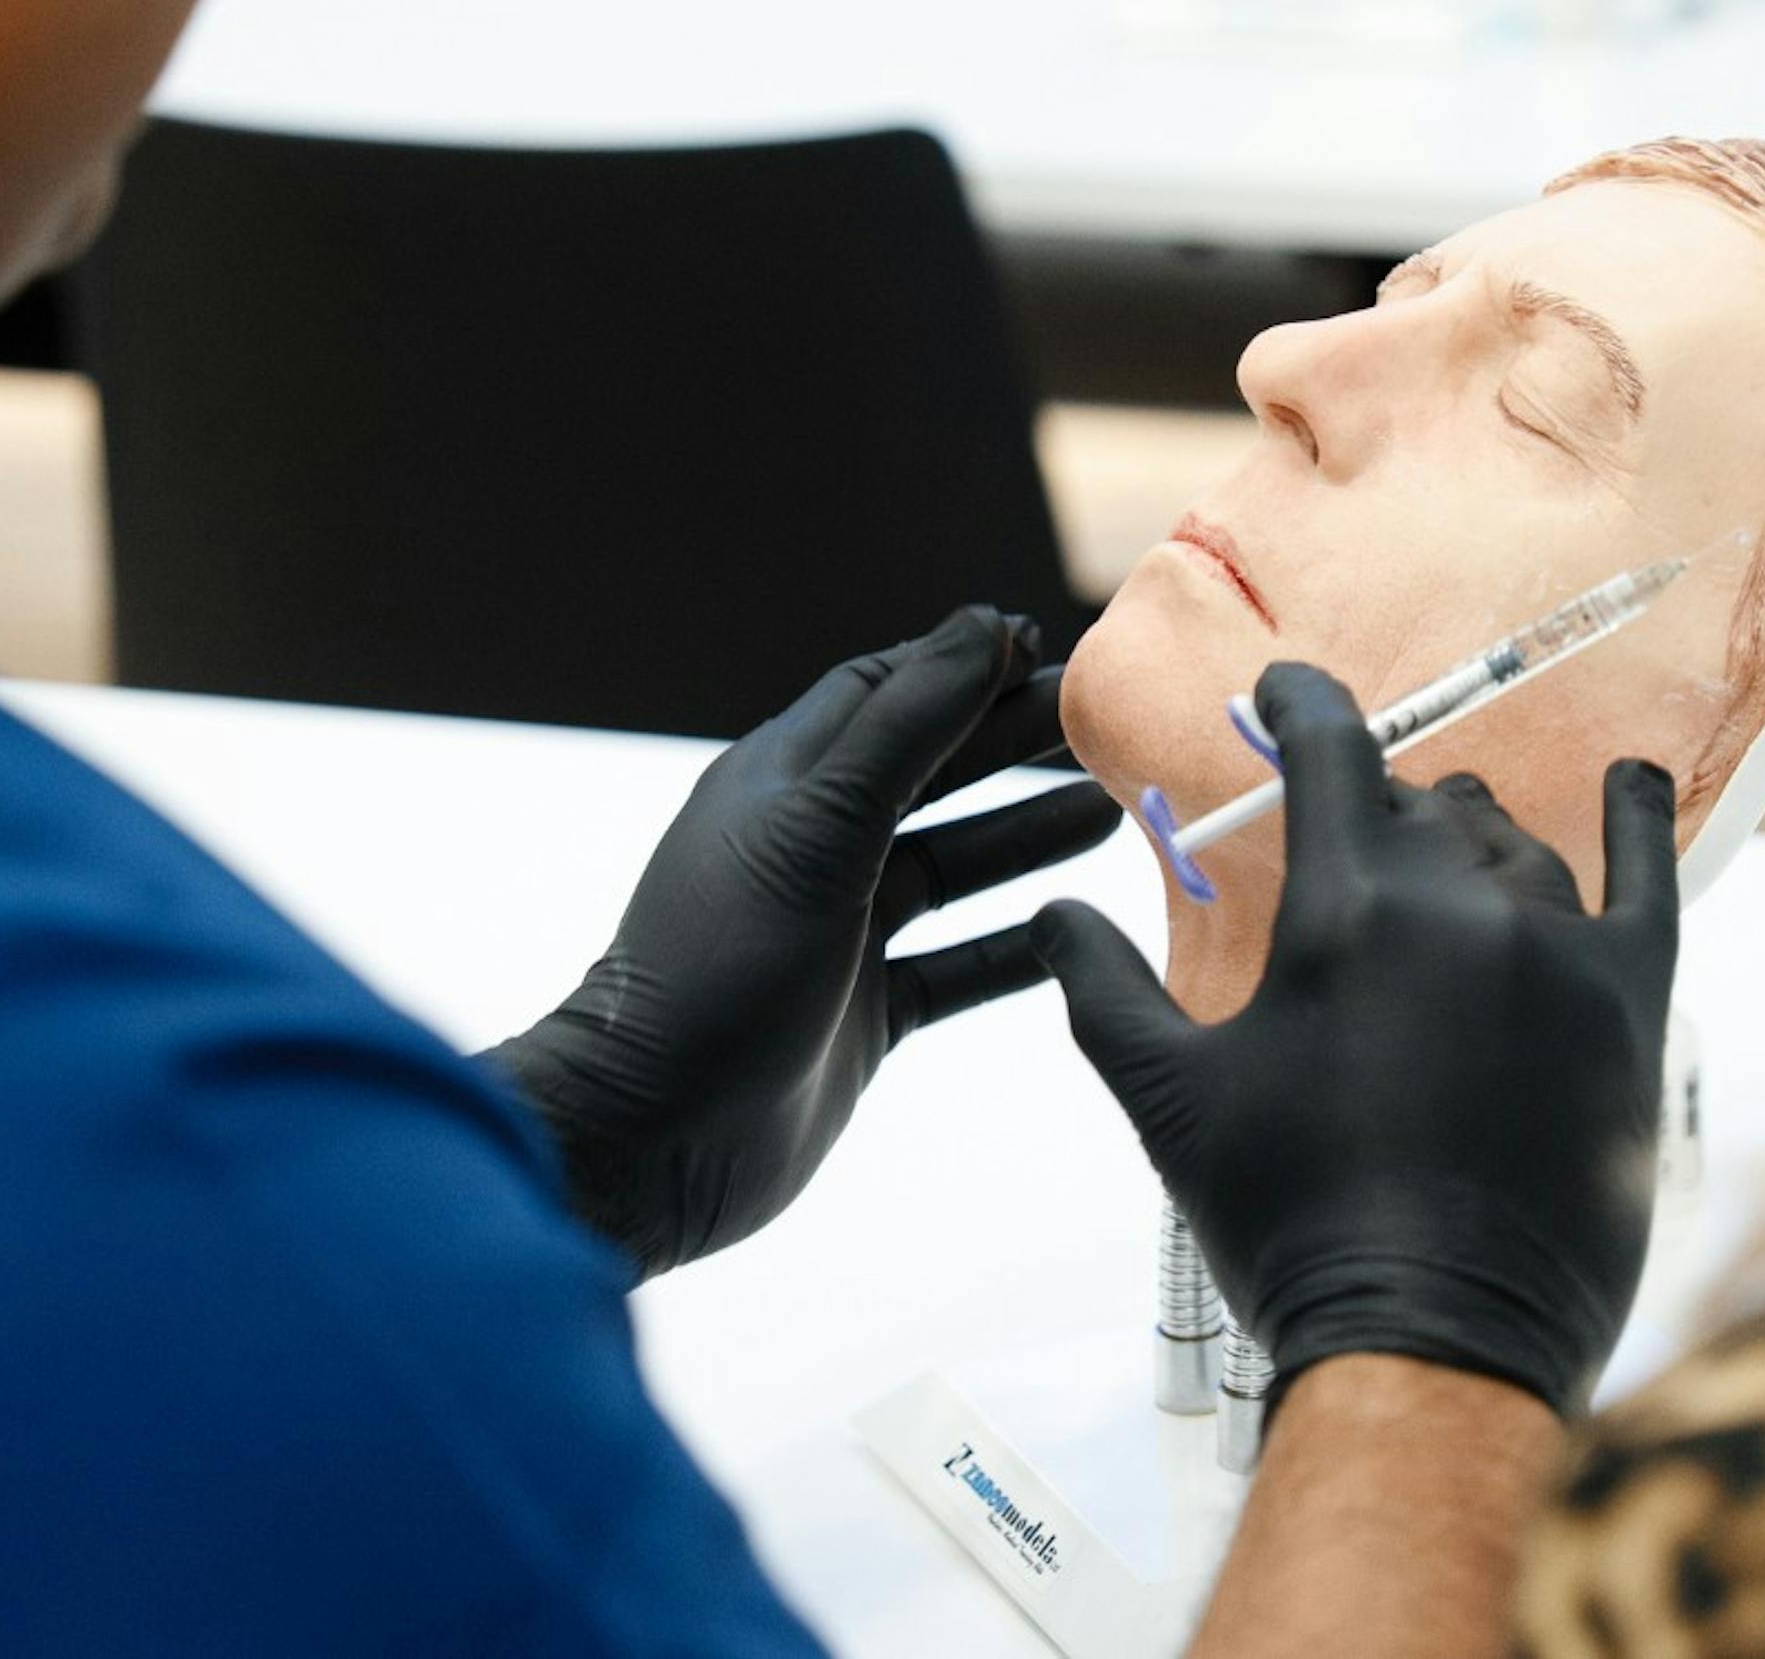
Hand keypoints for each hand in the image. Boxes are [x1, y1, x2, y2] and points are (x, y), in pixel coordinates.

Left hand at [494, 608, 1120, 1278]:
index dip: (961, 665)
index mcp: (780, 783)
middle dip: (1010, 744)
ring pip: (950, 867)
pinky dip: (1011, 947)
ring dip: (1024, 838)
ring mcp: (837, 935)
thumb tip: (984, 626)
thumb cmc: (719, 967)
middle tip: (1102, 730)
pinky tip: (1073, 933)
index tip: (1046, 649)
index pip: (882, 692)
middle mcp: (809, 849)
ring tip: (1109, 815)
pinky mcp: (862, 1013)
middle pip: (928, 771)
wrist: (655, 1140)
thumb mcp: (816, 831)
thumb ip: (904, 729)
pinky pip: (954, 966)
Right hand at [1032, 662, 1679, 1415]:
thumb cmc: (1288, 1222)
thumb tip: (1052, 913)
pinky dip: (1635, 820)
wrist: (1434, 1343)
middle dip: (1372, 806)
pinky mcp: (1629, 1007)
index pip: (1330, 751)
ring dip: (1467, 836)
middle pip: (1418, 805)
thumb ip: (1104, 989)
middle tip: (1345, 834)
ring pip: (1514, 843)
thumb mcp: (1168, 1101)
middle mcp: (1462, 906)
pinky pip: (1647, 880)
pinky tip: (1627, 782)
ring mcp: (1558, 951)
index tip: (1283, 689)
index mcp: (1347, 911)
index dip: (1302, 703)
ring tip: (1442, 848)